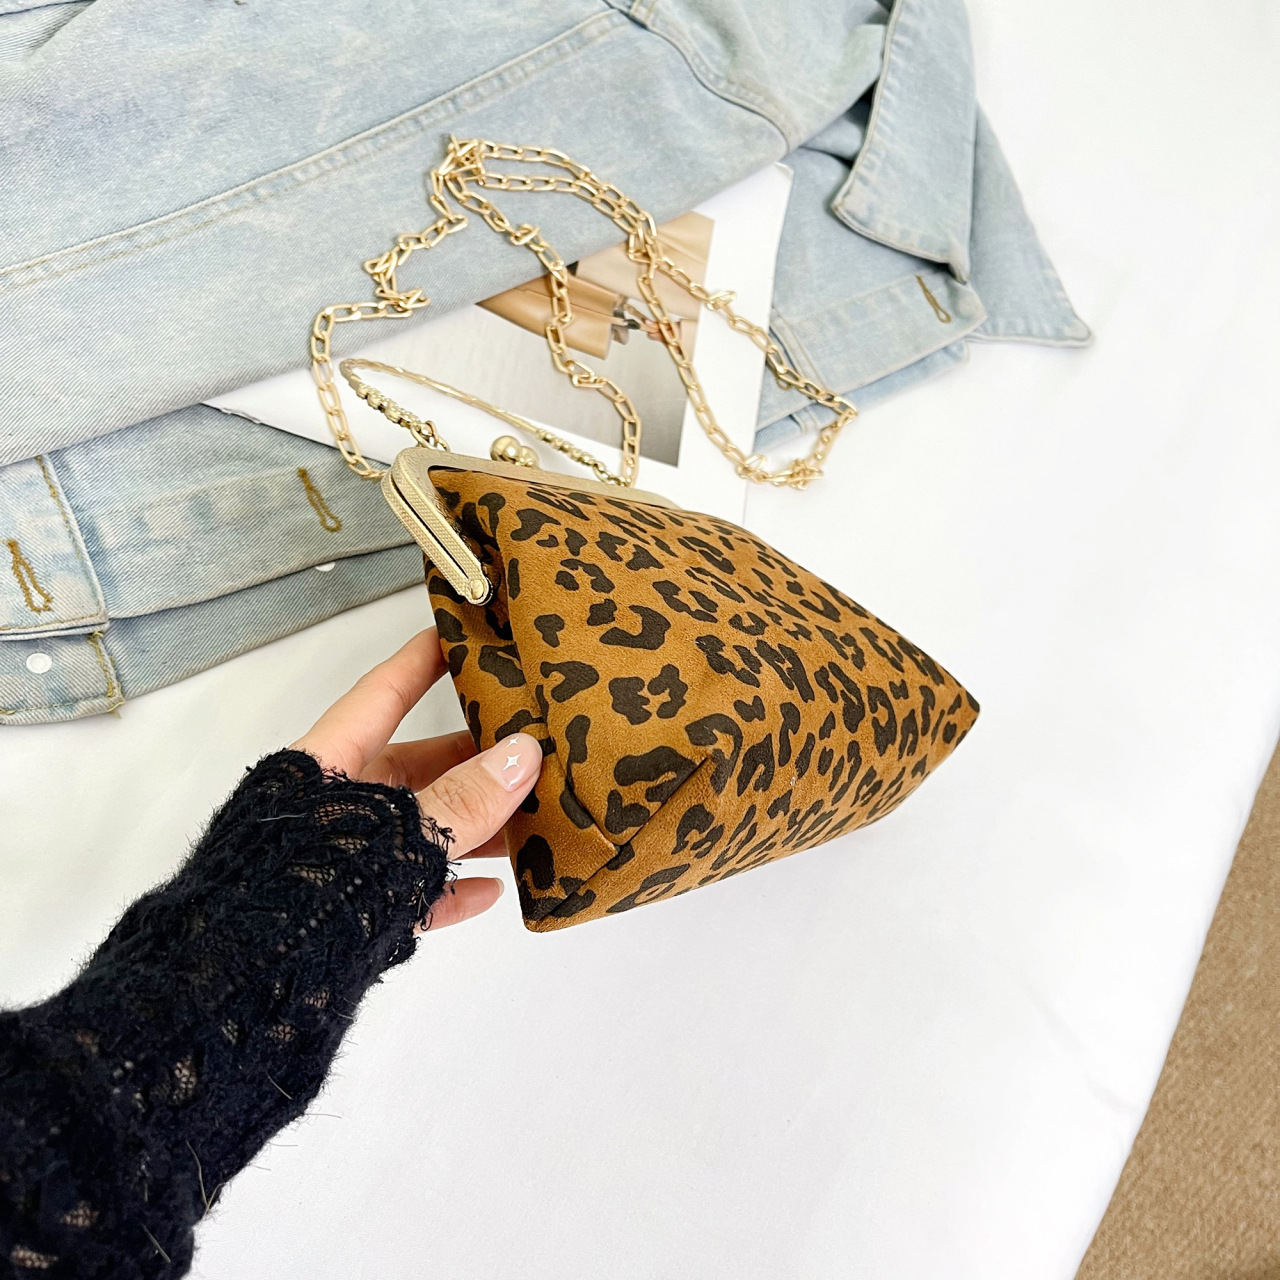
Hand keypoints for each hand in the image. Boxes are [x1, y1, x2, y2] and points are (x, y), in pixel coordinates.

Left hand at [291, 628, 540, 931]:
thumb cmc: (305, 884)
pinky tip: (492, 893)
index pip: (382, 695)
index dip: (422, 662)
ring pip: (419, 832)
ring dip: (473, 829)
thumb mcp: (396, 832)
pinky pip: (410, 892)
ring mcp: (340, 861)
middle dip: (475, 762)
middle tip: (535, 748)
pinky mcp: (348, 914)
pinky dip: (449, 890)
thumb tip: (525, 753)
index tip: (462, 636)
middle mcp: (334, 804)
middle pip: (416, 768)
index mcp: (328, 763)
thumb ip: (463, 798)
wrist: (233, 986)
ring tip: (531, 821)